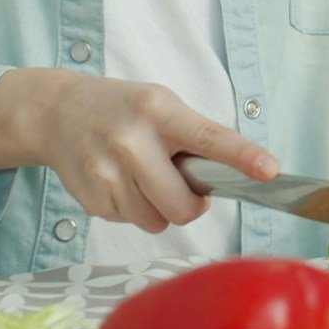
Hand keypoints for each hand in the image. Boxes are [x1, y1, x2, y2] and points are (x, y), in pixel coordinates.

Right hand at [0, 69, 275, 233]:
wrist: (57, 113)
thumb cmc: (122, 109)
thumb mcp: (160, 105)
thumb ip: (193, 137)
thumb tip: (232, 177)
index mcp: (158, 110)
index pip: (208, 138)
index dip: (242, 157)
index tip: (270, 170)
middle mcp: (131, 141)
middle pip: (182, 206)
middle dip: (191, 205)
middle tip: (184, 186)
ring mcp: (107, 172)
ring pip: (157, 221)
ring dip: (159, 208)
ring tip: (142, 176)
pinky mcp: (91, 198)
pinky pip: (131, 223)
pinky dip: (133, 209)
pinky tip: (119, 181)